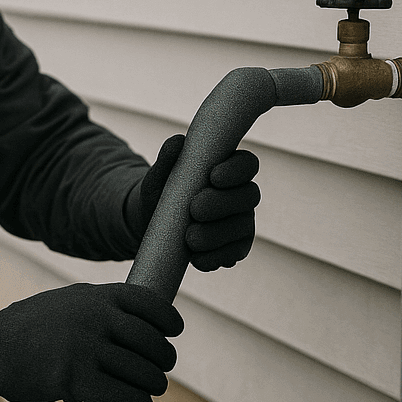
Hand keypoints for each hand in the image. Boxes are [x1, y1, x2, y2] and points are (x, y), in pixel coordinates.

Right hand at [0, 282, 182, 401]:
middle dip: (164, 359)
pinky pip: (124, 396)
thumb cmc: (29, 327)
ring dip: (153, 385)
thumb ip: (100, 305)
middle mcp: (95, 317)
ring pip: (142, 372)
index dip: (168, 320)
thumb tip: (141, 321)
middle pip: (151, 342)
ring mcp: (85, 348)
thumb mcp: (66, 301)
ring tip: (151, 390)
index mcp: (95, 295)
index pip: (149, 304)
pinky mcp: (75, 380)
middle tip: (161, 369)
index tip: (174, 333)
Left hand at [133, 134, 259, 270]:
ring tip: (190, 238)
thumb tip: (178, 142)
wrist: (152, 225)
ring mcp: (241, 222)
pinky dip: (215, 257)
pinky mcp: (235, 248)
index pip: (246, 164)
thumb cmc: (161, 193)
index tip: (213, 177)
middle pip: (248, 196)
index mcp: (228, 169)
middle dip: (222, 203)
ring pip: (242, 227)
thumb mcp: (158, 176)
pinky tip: (197, 258)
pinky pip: (235, 254)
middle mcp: (240, 194)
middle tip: (194, 209)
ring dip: (216, 234)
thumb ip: (167, 158)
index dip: (235, 170)